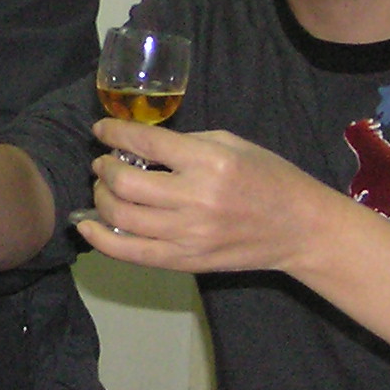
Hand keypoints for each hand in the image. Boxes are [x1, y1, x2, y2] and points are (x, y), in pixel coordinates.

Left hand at [80, 120, 389, 377]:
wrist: (300, 229)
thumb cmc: (268, 178)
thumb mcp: (231, 143)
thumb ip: (184, 144)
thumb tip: (138, 145)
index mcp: (209, 161)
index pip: (145, 142)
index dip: (113, 132)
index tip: (101, 129)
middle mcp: (196, 199)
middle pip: (125, 183)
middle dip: (104, 168)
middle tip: (104, 162)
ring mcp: (189, 235)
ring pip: (122, 218)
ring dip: (101, 198)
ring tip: (104, 188)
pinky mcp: (186, 261)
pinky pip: (132, 254)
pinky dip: (102, 240)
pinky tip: (88, 226)